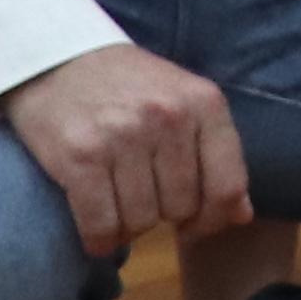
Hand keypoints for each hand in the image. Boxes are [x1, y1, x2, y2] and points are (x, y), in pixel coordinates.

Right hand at [0, 43, 248, 258]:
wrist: (58, 60)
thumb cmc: (129, 87)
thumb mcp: (185, 103)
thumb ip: (218, 155)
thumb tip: (242, 216)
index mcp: (205, 104)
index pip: (227, 186)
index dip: (214, 219)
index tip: (196, 224)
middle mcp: (169, 118)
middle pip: (181, 207)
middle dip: (164, 219)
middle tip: (146, 205)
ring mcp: (124, 136)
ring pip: (141, 220)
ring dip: (129, 229)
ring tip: (119, 211)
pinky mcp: (81, 156)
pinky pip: (100, 223)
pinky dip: (100, 238)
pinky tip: (98, 233)